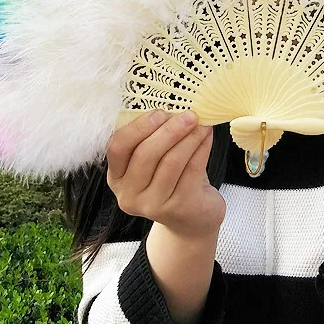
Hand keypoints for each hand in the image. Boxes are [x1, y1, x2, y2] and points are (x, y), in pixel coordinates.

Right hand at [106, 110, 225, 238]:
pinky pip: (191, 170)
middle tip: (189, 114)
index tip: (159, 112)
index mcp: (117, 177)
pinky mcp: (178, 208)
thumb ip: (153, 138)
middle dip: (169, 130)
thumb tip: (171, 104)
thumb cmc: (173, 180)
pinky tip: (207, 137)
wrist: (193, 219)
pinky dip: (201, 148)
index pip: (117, 148)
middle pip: (145, 155)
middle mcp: (129, 194)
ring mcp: (152, 205)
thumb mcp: (155, 161)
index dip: (137, 128)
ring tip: (201, 123)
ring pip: (171, 162)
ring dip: (189, 138)